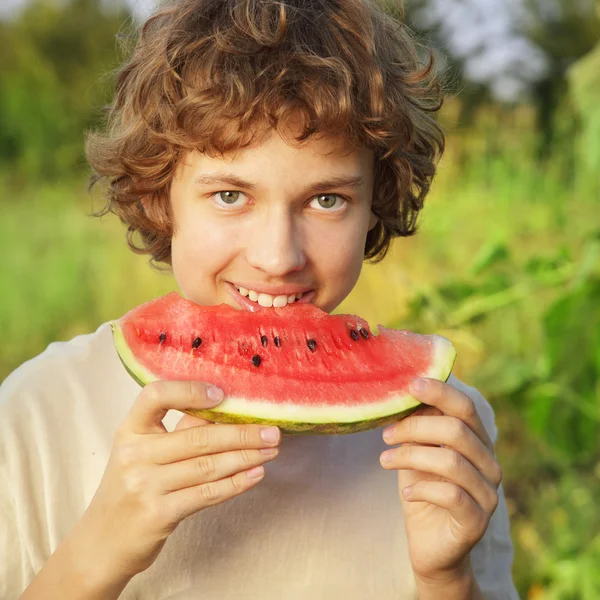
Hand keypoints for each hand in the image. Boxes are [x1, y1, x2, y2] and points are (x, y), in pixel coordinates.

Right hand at [80, 381, 280, 579]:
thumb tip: (227, 410)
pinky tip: (256, 474)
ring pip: (208, 466)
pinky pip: (207, 494)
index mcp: (130, 430)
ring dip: (246, 457)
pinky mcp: (158, 514)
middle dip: (242, 433)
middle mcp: (135, 454)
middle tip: (272, 431)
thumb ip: (177, 430)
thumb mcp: (143, 452)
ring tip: (271, 450)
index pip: (155, 395)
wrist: (102, 542)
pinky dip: (236, 483)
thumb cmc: (131, 488)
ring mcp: (145, 485)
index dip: (189, 390)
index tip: (221, 394)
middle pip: (198, 437)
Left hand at [380, 378, 502, 583]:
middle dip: (416, 426)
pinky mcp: (478, 521)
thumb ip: (419, 425)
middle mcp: (489, 464)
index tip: (411, 384)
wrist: (431, 547)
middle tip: (386, 434)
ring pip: (452, 462)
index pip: (465, 407)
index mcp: (477, 441)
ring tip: (384, 460)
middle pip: (457, 430)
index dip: (440, 392)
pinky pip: (452, 496)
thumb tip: (404, 390)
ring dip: (411, 456)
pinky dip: (422, 490)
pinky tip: (405, 493)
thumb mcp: (417, 452)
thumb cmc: (423, 490)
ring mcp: (488, 494)